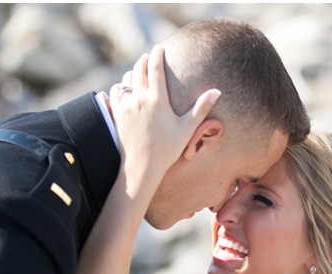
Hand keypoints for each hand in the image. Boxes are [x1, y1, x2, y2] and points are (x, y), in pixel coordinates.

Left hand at [109, 45, 220, 185]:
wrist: (141, 166)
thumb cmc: (167, 149)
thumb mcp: (187, 129)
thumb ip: (201, 108)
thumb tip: (217, 91)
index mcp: (158, 99)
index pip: (156, 68)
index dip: (157, 55)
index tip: (159, 48)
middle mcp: (140, 98)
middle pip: (139, 69)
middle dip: (144, 60)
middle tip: (148, 57)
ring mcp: (126, 105)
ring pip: (126, 79)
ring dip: (132, 73)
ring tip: (137, 73)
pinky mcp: (116, 114)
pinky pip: (115, 92)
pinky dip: (119, 87)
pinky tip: (123, 88)